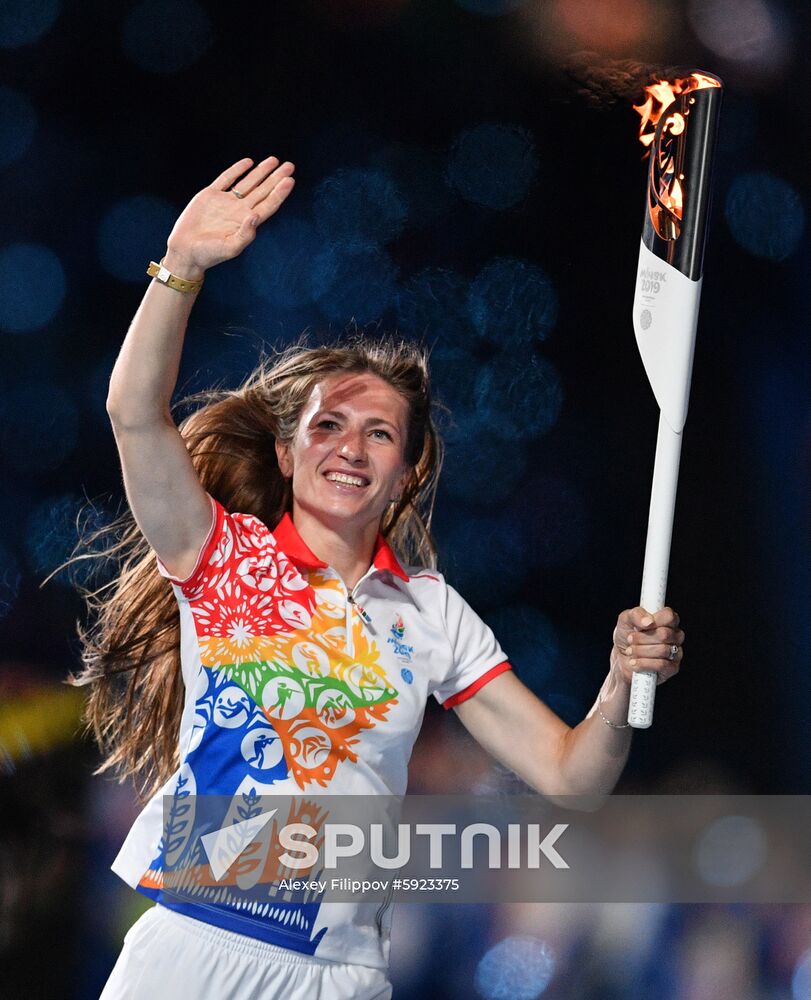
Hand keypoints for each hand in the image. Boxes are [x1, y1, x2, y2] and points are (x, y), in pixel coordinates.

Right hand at [162, 156, 295, 278]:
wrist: (185, 251)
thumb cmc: (209, 255)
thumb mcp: (230, 248)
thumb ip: (245, 235)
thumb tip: (255, 216)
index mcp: (247, 223)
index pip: (268, 205)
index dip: (280, 193)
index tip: (290, 180)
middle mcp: (239, 210)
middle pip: (262, 191)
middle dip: (276, 178)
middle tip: (289, 166)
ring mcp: (226, 202)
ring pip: (248, 182)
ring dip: (261, 172)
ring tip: (274, 160)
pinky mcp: (210, 195)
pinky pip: (226, 178)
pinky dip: (237, 170)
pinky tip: (248, 162)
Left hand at [609, 606, 683, 686]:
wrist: (621, 659)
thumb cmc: (626, 637)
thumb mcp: (625, 620)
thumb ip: (636, 615)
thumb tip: (648, 621)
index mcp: (667, 621)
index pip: (670, 616)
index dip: (654, 620)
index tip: (640, 626)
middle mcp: (675, 635)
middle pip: (665, 634)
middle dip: (642, 638)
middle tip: (630, 639)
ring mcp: (676, 652)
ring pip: (663, 650)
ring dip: (640, 651)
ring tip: (630, 651)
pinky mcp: (672, 668)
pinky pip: (662, 665)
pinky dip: (644, 663)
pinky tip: (634, 662)